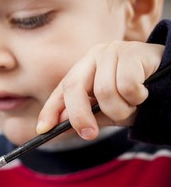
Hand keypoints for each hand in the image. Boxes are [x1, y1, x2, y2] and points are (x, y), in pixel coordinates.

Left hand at [36, 41, 164, 139]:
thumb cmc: (136, 96)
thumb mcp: (109, 110)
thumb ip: (88, 115)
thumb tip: (60, 125)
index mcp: (85, 69)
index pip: (61, 90)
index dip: (50, 110)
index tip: (42, 130)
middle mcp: (94, 56)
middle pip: (74, 88)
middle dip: (79, 116)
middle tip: (89, 135)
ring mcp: (112, 51)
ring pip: (104, 92)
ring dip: (121, 109)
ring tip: (133, 104)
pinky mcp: (132, 51)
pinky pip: (127, 86)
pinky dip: (137, 97)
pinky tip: (145, 92)